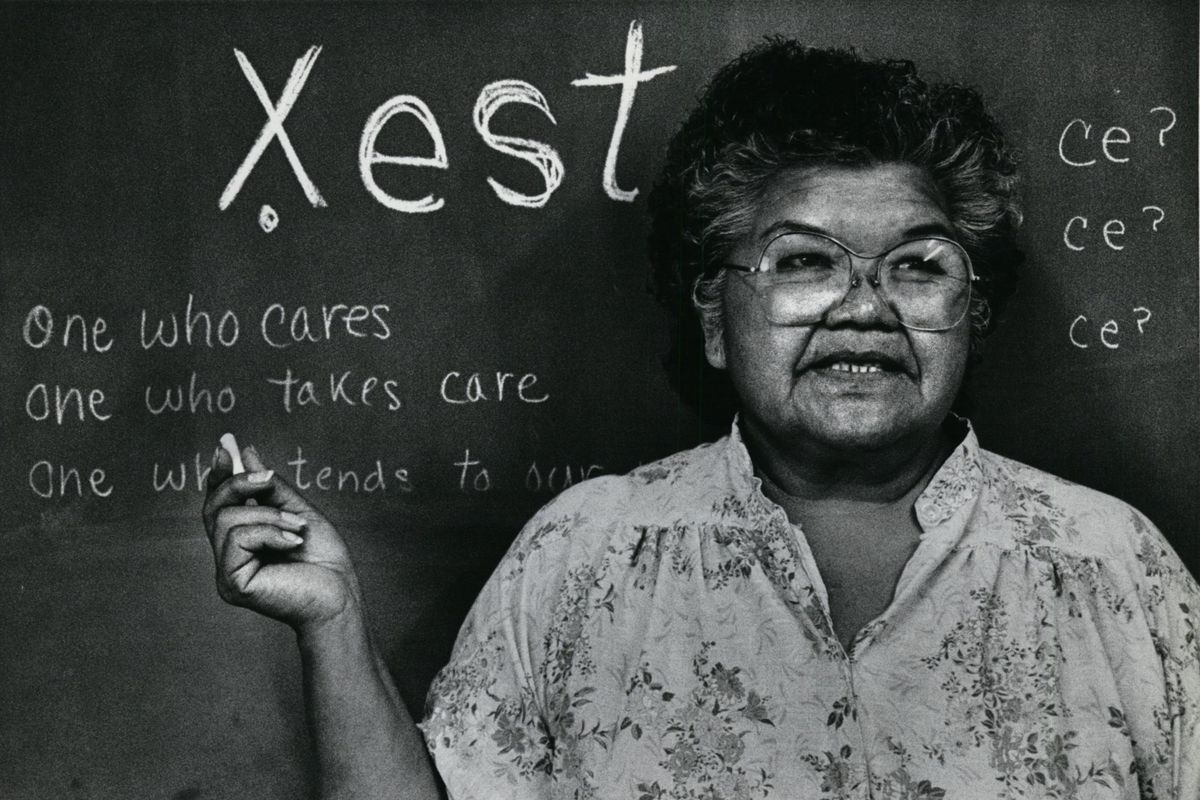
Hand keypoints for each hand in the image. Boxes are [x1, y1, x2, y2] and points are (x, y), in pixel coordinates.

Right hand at [202, 444, 361, 632]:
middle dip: (240, 484)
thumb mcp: (298, 512)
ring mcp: (226, 572)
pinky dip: (269, 532)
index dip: (218, 475)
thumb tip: (246, 454)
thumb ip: (270, 488)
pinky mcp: (231, 583)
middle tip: (268, 479)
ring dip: (269, 515)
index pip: (217, 504)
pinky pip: (237, 538)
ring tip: (297, 528)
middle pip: (213, 507)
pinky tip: (292, 543)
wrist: (341, 595)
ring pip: (226, 519)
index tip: (226, 447)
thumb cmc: (324, 560)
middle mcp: (228, 558)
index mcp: (241, 542)